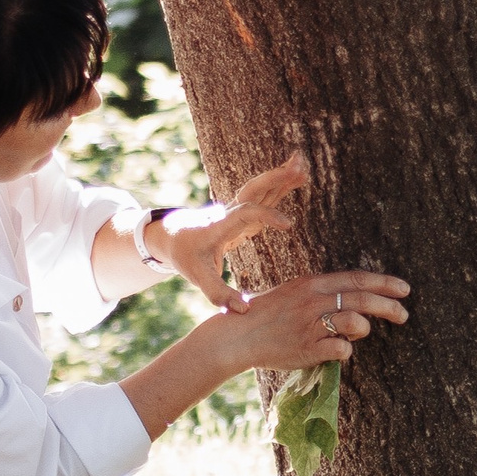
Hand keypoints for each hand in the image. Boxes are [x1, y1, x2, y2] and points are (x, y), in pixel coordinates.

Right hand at [118, 267, 410, 439]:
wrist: (236, 335)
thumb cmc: (266, 314)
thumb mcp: (294, 293)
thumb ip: (322, 295)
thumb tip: (353, 303)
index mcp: (312, 283)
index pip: (357, 279)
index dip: (384, 283)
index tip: (404, 289)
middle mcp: (314, 300)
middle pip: (363, 300)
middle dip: (389, 307)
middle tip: (405, 314)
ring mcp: (311, 324)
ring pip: (356, 323)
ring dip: (364, 329)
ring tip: (359, 334)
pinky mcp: (307, 347)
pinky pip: (340, 349)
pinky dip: (345, 351)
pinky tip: (336, 350)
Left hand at [158, 150, 307, 308]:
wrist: (173, 235)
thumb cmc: (186, 256)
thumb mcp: (198, 277)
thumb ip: (218, 294)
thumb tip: (243, 310)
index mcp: (220, 225)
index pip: (245, 214)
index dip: (267, 216)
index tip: (288, 226)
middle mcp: (230, 213)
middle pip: (253, 190)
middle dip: (275, 179)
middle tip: (297, 168)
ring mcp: (238, 210)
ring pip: (261, 189)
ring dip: (281, 177)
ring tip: (303, 165)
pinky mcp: (244, 213)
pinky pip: (265, 196)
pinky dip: (282, 185)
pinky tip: (299, 176)